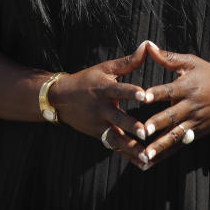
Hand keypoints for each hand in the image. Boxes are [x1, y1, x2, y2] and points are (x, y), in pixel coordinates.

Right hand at [53, 40, 154, 168]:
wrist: (60, 98)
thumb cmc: (88, 80)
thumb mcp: (105, 68)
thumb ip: (129, 61)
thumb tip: (147, 45)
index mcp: (104, 89)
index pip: (119, 90)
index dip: (131, 92)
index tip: (144, 95)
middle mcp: (101, 109)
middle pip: (118, 119)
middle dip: (132, 127)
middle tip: (147, 133)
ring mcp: (99, 125)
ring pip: (117, 139)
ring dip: (132, 148)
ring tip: (148, 157)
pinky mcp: (99, 135)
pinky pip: (115, 147)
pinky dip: (129, 156)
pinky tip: (144, 165)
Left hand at [139, 44, 209, 165]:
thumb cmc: (209, 74)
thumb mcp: (191, 62)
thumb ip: (168, 57)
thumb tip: (148, 45)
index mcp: (187, 86)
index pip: (169, 89)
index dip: (156, 92)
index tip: (143, 96)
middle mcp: (191, 105)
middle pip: (172, 115)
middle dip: (157, 124)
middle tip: (142, 131)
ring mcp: (195, 121)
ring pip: (175, 135)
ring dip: (160, 146)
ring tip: (145, 155)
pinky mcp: (197, 133)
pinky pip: (180, 144)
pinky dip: (166, 154)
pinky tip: (151, 163)